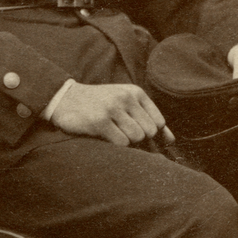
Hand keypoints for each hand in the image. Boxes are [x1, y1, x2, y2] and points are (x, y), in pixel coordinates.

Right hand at [50, 81, 174, 146]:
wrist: (66, 99)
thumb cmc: (99, 104)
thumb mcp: (125, 104)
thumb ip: (149, 120)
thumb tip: (171, 141)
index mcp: (135, 92)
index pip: (158, 122)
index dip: (151, 134)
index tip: (137, 133)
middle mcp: (125, 97)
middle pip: (149, 132)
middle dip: (139, 139)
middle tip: (121, 133)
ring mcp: (112, 108)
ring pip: (136, 137)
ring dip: (126, 141)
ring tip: (112, 132)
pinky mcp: (99, 121)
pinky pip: (121, 143)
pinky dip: (115, 144)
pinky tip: (104, 136)